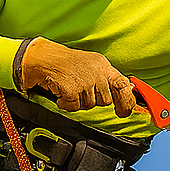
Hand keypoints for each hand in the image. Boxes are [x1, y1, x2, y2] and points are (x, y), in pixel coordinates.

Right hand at [19, 39, 136, 117]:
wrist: (42, 58)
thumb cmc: (65, 63)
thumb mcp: (91, 65)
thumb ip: (105, 78)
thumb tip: (123, 93)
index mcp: (103, 65)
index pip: (123, 84)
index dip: (127, 101)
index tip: (123, 112)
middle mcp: (97, 71)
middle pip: (105, 100)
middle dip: (93, 100)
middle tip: (80, 90)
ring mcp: (85, 80)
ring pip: (89, 105)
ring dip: (78, 102)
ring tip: (69, 88)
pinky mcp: (72, 89)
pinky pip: (74, 107)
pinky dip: (65, 104)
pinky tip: (60, 92)